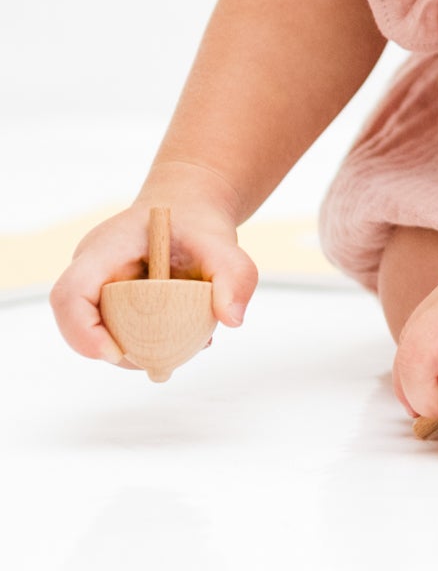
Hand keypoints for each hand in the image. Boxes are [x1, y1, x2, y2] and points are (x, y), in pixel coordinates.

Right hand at [51, 193, 257, 366]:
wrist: (188, 211)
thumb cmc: (198, 223)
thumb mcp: (223, 244)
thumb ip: (235, 276)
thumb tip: (232, 320)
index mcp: (104, 250)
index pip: (70, 294)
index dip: (82, 331)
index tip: (118, 353)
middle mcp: (92, 271)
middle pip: (80, 324)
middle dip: (117, 352)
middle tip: (164, 359)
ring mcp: (97, 288)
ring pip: (99, 333)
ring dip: (136, 350)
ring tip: (185, 344)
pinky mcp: (109, 301)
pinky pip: (116, 330)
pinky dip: (144, 343)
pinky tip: (182, 338)